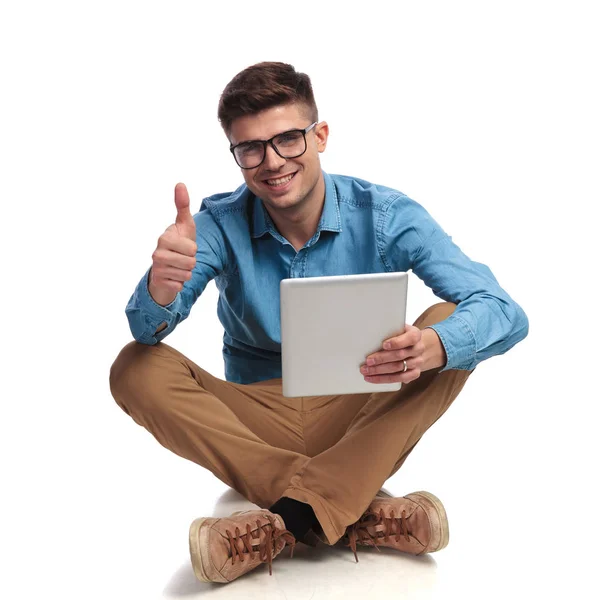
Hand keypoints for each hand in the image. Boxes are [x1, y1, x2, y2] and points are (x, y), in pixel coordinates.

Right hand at [148, 183, 196, 305]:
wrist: (166, 266)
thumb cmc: (179, 243)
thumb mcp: (184, 225)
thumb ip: (183, 205)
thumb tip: (180, 183)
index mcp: (164, 238)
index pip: (193, 249)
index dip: (193, 250)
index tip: (185, 246)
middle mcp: (157, 253)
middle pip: (191, 263)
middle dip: (191, 262)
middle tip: (182, 258)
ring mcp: (156, 268)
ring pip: (187, 275)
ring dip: (187, 273)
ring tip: (178, 266)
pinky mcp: (159, 282)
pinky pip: (180, 286)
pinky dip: (180, 283)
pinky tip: (173, 277)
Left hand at [360, 324, 424, 383]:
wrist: (415, 346)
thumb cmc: (401, 336)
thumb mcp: (398, 329)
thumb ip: (388, 332)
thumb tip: (369, 339)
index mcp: (415, 335)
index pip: (410, 338)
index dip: (397, 342)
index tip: (384, 344)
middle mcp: (418, 349)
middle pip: (400, 355)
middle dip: (381, 359)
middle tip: (368, 361)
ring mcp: (418, 362)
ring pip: (398, 368)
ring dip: (380, 370)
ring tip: (366, 371)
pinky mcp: (415, 373)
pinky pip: (400, 378)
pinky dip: (384, 379)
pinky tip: (373, 378)